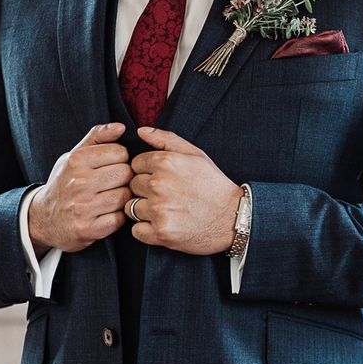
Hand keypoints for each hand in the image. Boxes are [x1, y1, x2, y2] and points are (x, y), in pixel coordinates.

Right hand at [28, 123, 132, 255]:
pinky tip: (107, 213)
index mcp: (76, 160)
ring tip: (110, 197)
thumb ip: (98, 136)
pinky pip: (119, 219)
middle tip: (113, 183)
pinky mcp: (88, 229)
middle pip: (125, 174)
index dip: (120, 159)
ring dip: (122, 198)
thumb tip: (121, 127)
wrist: (43, 219)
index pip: (120, 152)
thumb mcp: (75, 155)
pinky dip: (117, 217)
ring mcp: (83, 207)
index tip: (112, 166)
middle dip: (123, 178)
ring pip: (125, 196)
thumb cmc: (65, 182)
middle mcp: (78, 182)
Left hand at [126, 127, 242, 254]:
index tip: (162, 179)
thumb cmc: (213, 184)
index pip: (135, 164)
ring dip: (144, 210)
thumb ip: (165, 139)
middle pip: (132, 185)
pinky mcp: (161, 233)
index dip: (147, 171)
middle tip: (165, 195)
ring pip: (131, 208)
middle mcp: (159, 185)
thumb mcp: (195, 154)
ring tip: (164, 210)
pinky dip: (146, 230)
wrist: (232, 217)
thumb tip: (140, 130)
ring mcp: (159, 210)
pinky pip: (136, 230)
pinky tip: (162, 224)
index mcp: (166, 162)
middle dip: (144, 190)